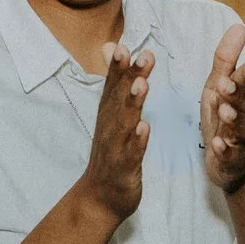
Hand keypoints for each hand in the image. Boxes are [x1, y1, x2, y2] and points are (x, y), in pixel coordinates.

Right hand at [78, 45, 152, 222]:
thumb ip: (115, 80)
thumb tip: (111, 47)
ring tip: (142, 85)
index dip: (118, 67)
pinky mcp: (124, 168)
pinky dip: (137, 141)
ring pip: (124, 122)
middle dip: (128, 77)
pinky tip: (144, 128)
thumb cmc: (111, 152)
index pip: (113, 86)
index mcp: (109, 114)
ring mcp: (115, 148)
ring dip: (132, 103)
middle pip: (119, 99)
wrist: (100, 199)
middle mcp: (109, 127)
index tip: (125, 44)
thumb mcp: (111, 113)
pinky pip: (131, 153)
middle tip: (139, 55)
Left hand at [200, 23, 244, 193]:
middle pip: (244, 105)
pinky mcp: (230, 159)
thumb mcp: (219, 86)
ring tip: (224, 111)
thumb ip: (226, 60)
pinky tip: (217, 144)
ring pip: (239, 129)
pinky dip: (224, 150)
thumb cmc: (224, 117)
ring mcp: (239, 139)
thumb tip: (238, 27)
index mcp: (241, 97)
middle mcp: (244, 117)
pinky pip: (228, 155)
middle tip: (226, 83)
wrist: (232, 162)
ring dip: (233, 119)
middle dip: (236, 94)